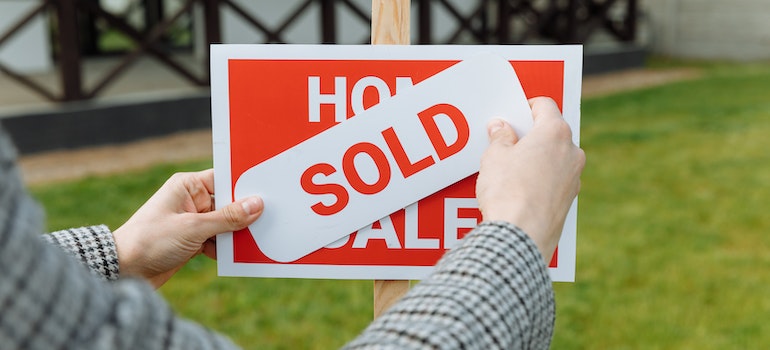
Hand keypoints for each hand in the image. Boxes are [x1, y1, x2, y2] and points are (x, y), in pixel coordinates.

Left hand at [113, 169, 262, 287]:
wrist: (123, 270)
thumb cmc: (150, 241)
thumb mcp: (193, 228)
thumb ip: (227, 218)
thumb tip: (256, 204)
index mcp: (187, 186)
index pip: (224, 179)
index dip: (245, 186)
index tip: (268, 192)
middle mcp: (191, 200)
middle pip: (228, 203)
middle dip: (244, 214)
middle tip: (268, 220)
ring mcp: (192, 221)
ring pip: (225, 223)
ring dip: (236, 234)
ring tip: (253, 241)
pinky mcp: (192, 240)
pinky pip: (218, 240)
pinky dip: (226, 248)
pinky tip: (236, 255)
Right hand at [476, 97, 584, 261]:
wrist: (520, 235)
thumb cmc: (508, 191)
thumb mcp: (494, 157)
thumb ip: (500, 137)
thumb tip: (501, 128)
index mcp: (555, 132)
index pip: (545, 106)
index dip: (525, 107)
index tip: (512, 116)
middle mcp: (572, 152)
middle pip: (552, 132)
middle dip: (530, 135)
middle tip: (506, 142)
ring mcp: (574, 178)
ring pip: (555, 158)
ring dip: (536, 158)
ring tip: (509, 170)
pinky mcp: (569, 201)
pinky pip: (555, 180)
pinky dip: (541, 180)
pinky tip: (519, 190)